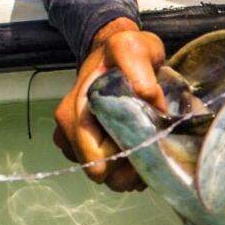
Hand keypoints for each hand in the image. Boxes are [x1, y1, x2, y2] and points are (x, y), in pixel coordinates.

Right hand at [53, 17, 166, 191]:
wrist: (114, 51)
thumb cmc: (121, 50)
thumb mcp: (131, 48)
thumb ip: (137, 67)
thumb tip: (147, 97)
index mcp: (74, 114)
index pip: (96, 161)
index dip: (124, 157)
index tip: (146, 139)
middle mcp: (69, 132)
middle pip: (102, 174)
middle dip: (130, 167)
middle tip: (154, 146)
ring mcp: (77, 142)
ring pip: (108, 176)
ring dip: (132, 167)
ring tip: (151, 144)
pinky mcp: (90, 146)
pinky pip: (111, 170)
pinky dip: (129, 164)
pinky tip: (143, 144)